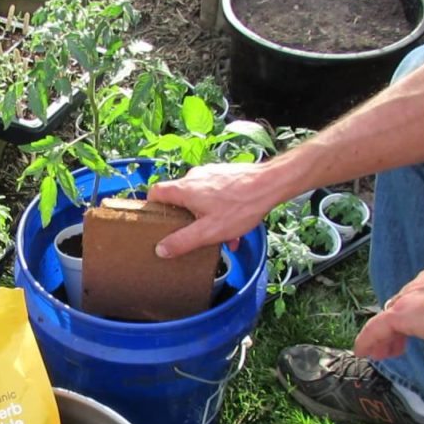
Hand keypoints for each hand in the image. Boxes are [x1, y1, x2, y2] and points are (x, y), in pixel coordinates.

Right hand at [147, 163, 277, 257]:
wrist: (270, 184)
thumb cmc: (240, 206)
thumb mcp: (208, 231)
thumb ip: (183, 241)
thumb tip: (161, 250)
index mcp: (185, 189)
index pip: (156, 192)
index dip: (152, 207)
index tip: (157, 220)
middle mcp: (195, 177)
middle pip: (180, 198)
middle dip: (187, 218)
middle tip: (195, 233)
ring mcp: (211, 174)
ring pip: (201, 197)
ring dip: (208, 216)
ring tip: (222, 234)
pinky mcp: (226, 175)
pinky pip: (217, 194)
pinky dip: (221, 209)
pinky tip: (235, 224)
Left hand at [354, 255, 423, 368]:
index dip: (422, 313)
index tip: (423, 328)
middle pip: (406, 303)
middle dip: (402, 324)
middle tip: (400, 344)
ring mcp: (414, 297)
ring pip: (390, 315)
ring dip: (384, 335)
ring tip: (382, 352)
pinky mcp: (402, 313)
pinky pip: (377, 328)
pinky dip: (369, 340)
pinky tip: (364, 353)